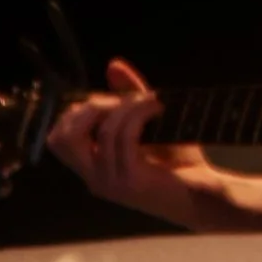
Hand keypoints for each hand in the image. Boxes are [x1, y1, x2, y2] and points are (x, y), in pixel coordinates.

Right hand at [45, 61, 221, 226]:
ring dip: (128, 105)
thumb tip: (113, 65)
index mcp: (92, 168)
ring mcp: (111, 182)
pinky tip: (157, 107)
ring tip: (151, 100)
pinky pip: (125, 136)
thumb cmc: (177, 161)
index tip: (110, 99)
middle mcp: (95, 178)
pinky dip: (140, 113)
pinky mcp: (133, 181)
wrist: (204, 195)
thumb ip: (128, 96)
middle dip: (90, 108)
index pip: (57, 139)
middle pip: (63, 139)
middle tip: (121, 100)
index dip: (77, 112)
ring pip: (104, 130)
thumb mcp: (148, 124)